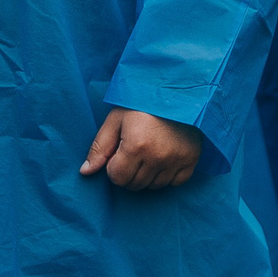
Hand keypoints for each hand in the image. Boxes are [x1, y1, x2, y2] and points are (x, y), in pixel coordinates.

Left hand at [80, 108, 202, 190]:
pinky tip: (164, 158)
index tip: (119, 152)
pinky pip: (176, 182)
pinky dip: (168, 175)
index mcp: (136, 145)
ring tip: (149, 153)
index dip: (114, 166)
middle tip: (133, 152)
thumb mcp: (116, 119)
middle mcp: (157, 156)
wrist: (178, 90)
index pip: (117, 178)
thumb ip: (99, 147)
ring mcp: (176, 160)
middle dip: (129, 172)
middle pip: (135, 185)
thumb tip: (85, 172)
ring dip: (147, 175)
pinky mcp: (191, 159)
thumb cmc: (142, 103)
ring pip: (154, 186)